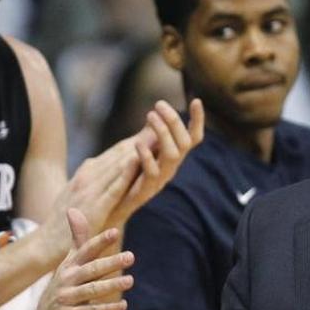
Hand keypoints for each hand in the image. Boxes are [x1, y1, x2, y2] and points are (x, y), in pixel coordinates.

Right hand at [34, 209, 135, 309]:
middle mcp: (67, 279)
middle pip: (91, 269)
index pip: (86, 250)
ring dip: (111, 285)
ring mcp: (67, 297)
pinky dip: (107, 308)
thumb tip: (73, 209)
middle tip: (131, 256)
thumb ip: (78, 239)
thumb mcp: (70, 262)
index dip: (100, 241)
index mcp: (70, 265)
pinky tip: (123, 305)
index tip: (115, 232)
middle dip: (111, 262)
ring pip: (92, 290)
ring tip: (130, 280)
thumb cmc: (65, 285)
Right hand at [41, 99, 203, 260]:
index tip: (153, 128)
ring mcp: (90, 190)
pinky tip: (138, 161)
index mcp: (86, 174)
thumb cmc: (61, 223)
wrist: (45, 245)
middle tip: (162, 124)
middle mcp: (88, 177)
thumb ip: (89, 181)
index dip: (135, 140)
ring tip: (156, 135)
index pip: (114, 154)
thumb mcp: (75, 195)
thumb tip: (96, 165)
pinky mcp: (94, 206)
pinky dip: (126, 173)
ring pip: (118, 165)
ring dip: (138, 150)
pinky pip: (114, 187)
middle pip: (119, 154)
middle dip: (141, 139)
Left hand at [104, 98, 204, 229]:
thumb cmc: (126, 178)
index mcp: (171, 157)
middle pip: (184, 142)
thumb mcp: (139, 152)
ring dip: (163, 133)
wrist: (112, 209)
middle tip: (158, 104)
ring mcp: (161, 179)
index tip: (196, 100)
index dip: (197, 121)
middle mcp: (171, 168)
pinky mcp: (146, 189)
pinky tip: (138, 143)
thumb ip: (149, 136)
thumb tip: (156, 114)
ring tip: (150, 115)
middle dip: (174, 121)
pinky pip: (152, 172)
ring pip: (173, 154)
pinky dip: (147, 156)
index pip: (193, 138)